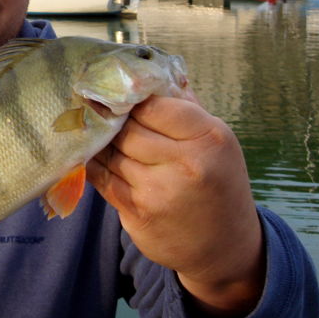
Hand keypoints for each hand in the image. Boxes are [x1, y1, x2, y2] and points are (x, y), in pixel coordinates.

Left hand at [86, 95, 264, 317]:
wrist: (226, 247)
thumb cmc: (219, 183)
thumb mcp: (217, 141)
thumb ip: (185, 107)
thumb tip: (152, 70)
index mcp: (208, 137)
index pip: (153, 105)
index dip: (130, 99)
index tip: (117, 93)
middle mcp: (185, 163)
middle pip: (127, 129)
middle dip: (111, 120)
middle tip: (96, 108)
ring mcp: (159, 191)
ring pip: (111, 153)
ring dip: (99, 142)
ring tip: (92, 130)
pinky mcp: (138, 214)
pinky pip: (103, 179)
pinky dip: (96, 165)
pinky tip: (94, 156)